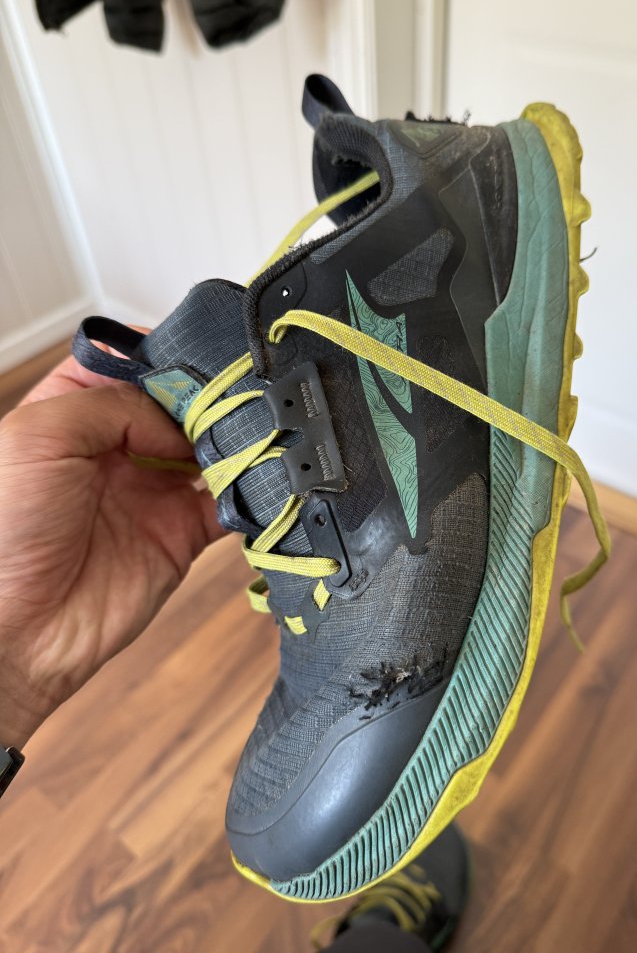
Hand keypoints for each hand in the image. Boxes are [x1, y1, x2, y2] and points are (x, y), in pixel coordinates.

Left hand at [0, 354, 223, 746]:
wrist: (18, 629)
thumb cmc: (6, 530)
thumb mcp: (38, 437)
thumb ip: (111, 405)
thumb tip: (177, 421)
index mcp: (77, 410)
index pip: (134, 364)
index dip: (169, 354)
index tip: (206, 350)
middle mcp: (120, 444)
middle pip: (182, 403)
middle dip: (214, 393)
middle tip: (246, 388)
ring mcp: (154, 488)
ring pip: (212, 447)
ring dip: (238, 437)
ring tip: (262, 425)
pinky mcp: (183, 532)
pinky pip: (230, 503)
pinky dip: (254, 490)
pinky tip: (266, 473)